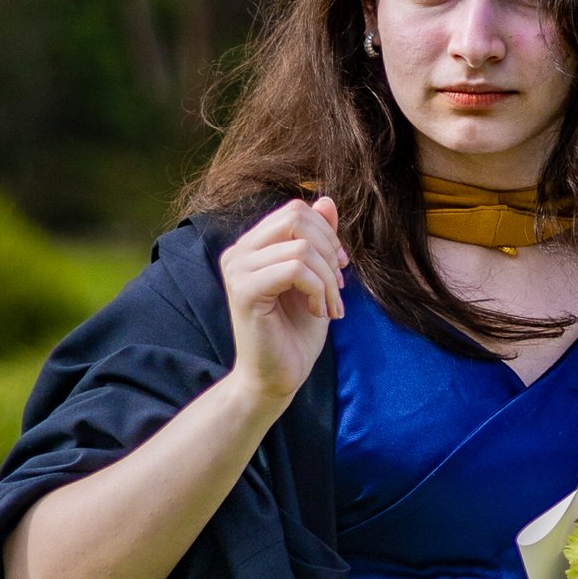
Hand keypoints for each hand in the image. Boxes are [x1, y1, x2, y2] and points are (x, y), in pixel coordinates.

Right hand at [221, 195, 347, 407]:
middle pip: (297, 217)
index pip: (296, 211)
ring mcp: (238, 269)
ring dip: (328, 279)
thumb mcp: (317, 278)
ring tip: (330, 307)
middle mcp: (238, 252)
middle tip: (338, 288)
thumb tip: (327, 200)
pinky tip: (319, 312)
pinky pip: (296, 269)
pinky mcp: (245, 290)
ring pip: (302, 247)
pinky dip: (319, 290)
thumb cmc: (295, 332)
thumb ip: (319, 240)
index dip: (327, 234)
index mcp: (252, 246)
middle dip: (329, 251)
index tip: (339, 269)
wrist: (276, 378)